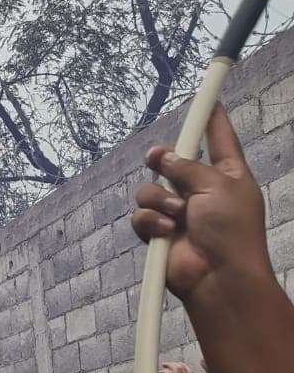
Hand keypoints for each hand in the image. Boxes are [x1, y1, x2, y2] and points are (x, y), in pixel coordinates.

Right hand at [131, 105, 270, 302]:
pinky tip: (164, 231)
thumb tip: (162, 157)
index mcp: (227, 173)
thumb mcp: (217, 185)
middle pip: (173, 162)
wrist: (217, 275)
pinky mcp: (158, 232)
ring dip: (159, 200)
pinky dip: (150, 222)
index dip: (212, 118)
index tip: (207, 97)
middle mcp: (200, 189)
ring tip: (174, 215)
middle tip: (158, 160)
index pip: (218, 138)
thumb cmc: (231, 229)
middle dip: (163, 161)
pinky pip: (142, 216)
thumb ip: (187, 167)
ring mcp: (178, 212)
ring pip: (150, 190)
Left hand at [157, 362, 194, 372]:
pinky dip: (165, 370)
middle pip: (185, 368)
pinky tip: (161, 372)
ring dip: (170, 365)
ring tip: (164, 367)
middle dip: (176, 363)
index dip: (183, 366)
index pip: (191, 372)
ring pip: (178, 368)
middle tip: (168, 364)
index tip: (176, 365)